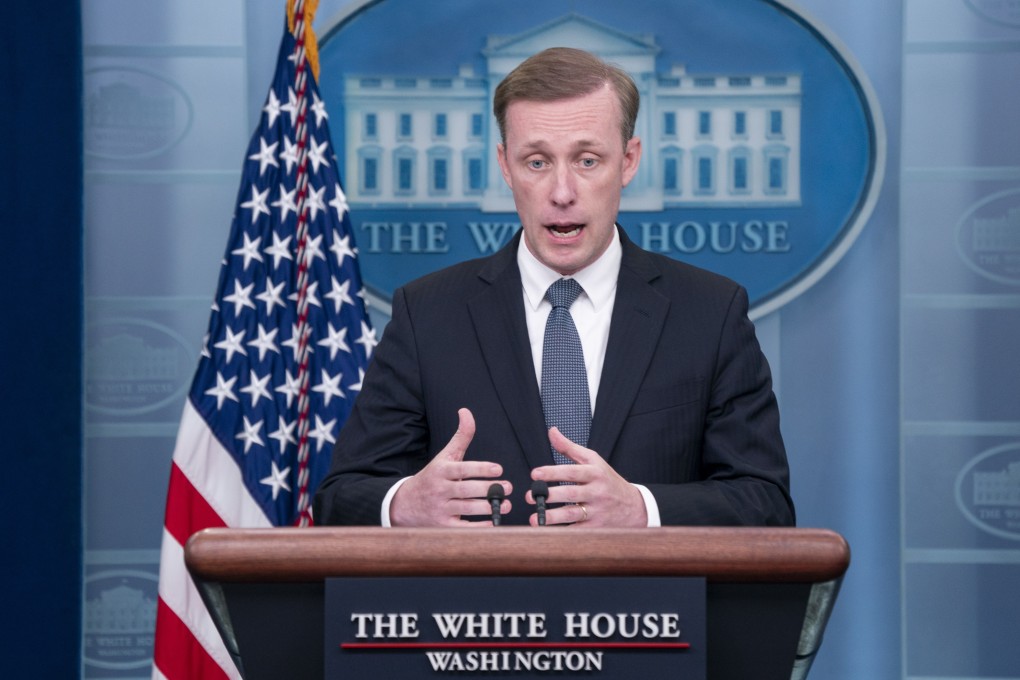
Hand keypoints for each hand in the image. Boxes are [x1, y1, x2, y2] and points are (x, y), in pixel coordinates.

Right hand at [390, 408, 511, 526]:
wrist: (405, 503)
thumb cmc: (432, 476)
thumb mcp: (445, 456)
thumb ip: (460, 436)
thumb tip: (466, 412)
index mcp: (441, 471)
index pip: (462, 469)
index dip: (481, 469)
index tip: (499, 469)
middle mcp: (439, 489)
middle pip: (466, 490)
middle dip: (489, 489)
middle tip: (508, 488)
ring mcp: (440, 509)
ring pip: (467, 509)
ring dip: (488, 507)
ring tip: (506, 504)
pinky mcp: (442, 525)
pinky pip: (463, 527)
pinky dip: (479, 526)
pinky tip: (493, 522)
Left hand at [527, 427, 646, 527]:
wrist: (634, 506)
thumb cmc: (607, 479)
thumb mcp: (593, 460)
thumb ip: (569, 448)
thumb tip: (552, 431)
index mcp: (595, 473)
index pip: (572, 471)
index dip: (553, 472)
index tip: (535, 474)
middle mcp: (597, 491)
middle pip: (572, 493)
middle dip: (550, 495)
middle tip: (530, 496)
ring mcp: (597, 511)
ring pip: (574, 514)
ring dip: (553, 517)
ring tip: (535, 518)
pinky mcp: (596, 527)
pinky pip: (578, 530)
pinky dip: (563, 531)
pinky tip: (547, 532)